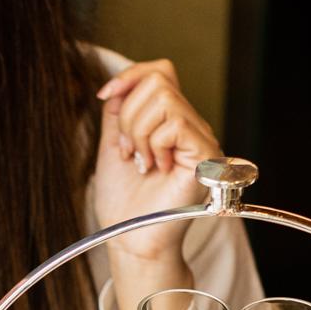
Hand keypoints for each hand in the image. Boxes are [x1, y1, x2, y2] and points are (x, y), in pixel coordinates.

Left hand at [92, 60, 220, 263]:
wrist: (131, 237)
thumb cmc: (125, 200)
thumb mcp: (113, 143)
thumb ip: (118, 110)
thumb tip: (119, 82)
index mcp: (169, 121)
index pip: (160, 72)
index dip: (130, 76)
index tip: (104, 96)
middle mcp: (190, 125)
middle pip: (157, 80)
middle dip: (128, 115)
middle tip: (129, 150)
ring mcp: (200, 138)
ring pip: (163, 98)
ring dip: (138, 132)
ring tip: (142, 161)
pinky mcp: (206, 153)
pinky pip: (174, 123)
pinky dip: (153, 144)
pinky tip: (156, 168)